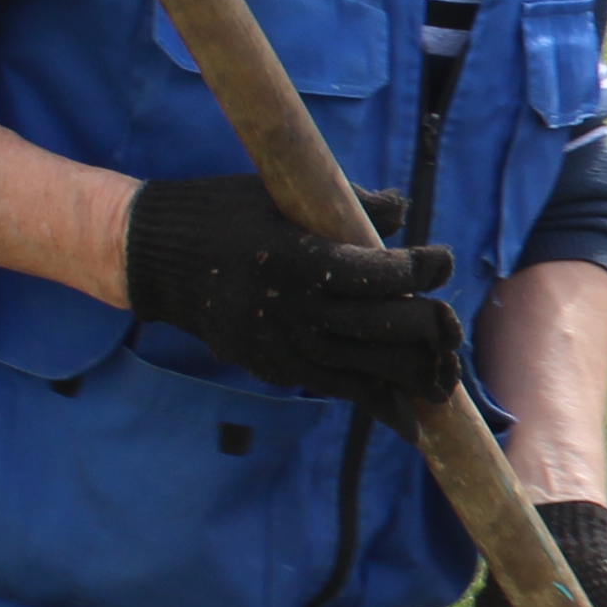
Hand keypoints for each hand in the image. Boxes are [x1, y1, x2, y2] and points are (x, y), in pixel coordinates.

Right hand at [119, 178, 460, 406]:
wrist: (155, 258)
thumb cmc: (222, 213)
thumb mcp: (279, 192)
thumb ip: (346, 200)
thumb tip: (400, 210)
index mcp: (300, 259)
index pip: (382, 274)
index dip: (423, 269)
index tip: (442, 259)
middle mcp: (296, 310)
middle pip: (386, 327)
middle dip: (431, 329)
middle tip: (451, 326)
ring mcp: (284, 345)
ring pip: (368, 368)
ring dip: (413, 374)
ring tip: (445, 378)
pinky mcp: (274, 368)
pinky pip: (337, 390)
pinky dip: (376, 401)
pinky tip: (407, 414)